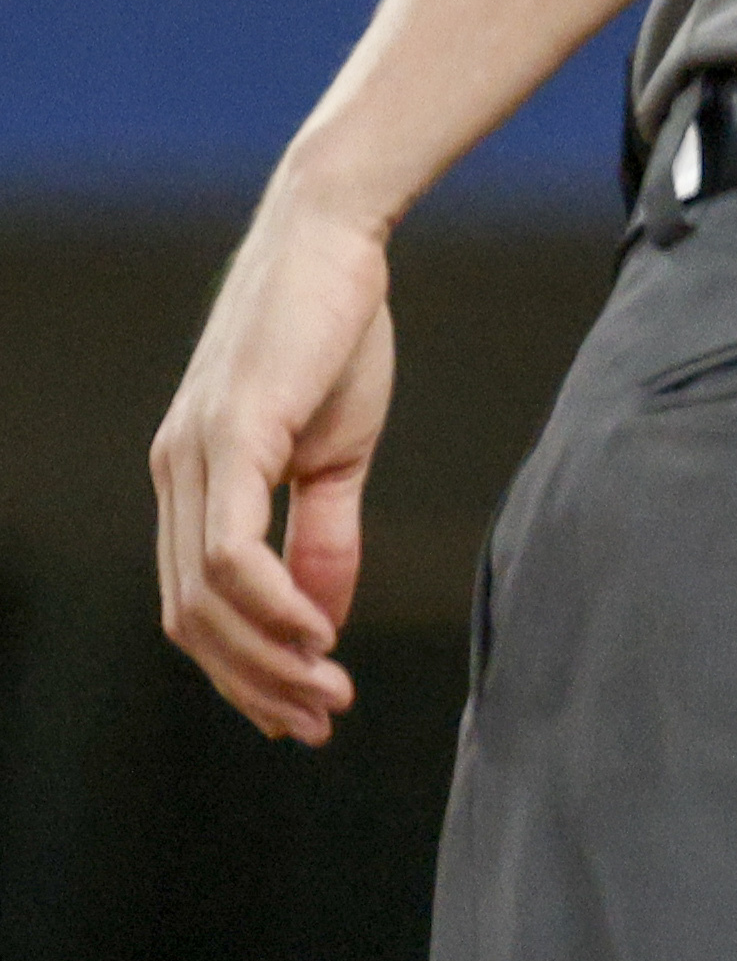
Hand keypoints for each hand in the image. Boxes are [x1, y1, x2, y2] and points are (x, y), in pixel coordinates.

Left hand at [149, 185, 397, 745]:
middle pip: (192, 618)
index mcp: (194, 480)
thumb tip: (321, 622)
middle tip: (318, 722)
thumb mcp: (337, 449)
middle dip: (254, 684)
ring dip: (265, 660)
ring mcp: (193, 457)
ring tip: (325, 692)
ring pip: (205, 598)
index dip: (242, 670)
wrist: (335, 238)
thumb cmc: (335, 332)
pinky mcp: (229, 435)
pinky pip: (233, 550)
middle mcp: (175, 476)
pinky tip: (314, 634)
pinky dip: (269, 605)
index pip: (199, 605)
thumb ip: (323, 533)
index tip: (300, 714)